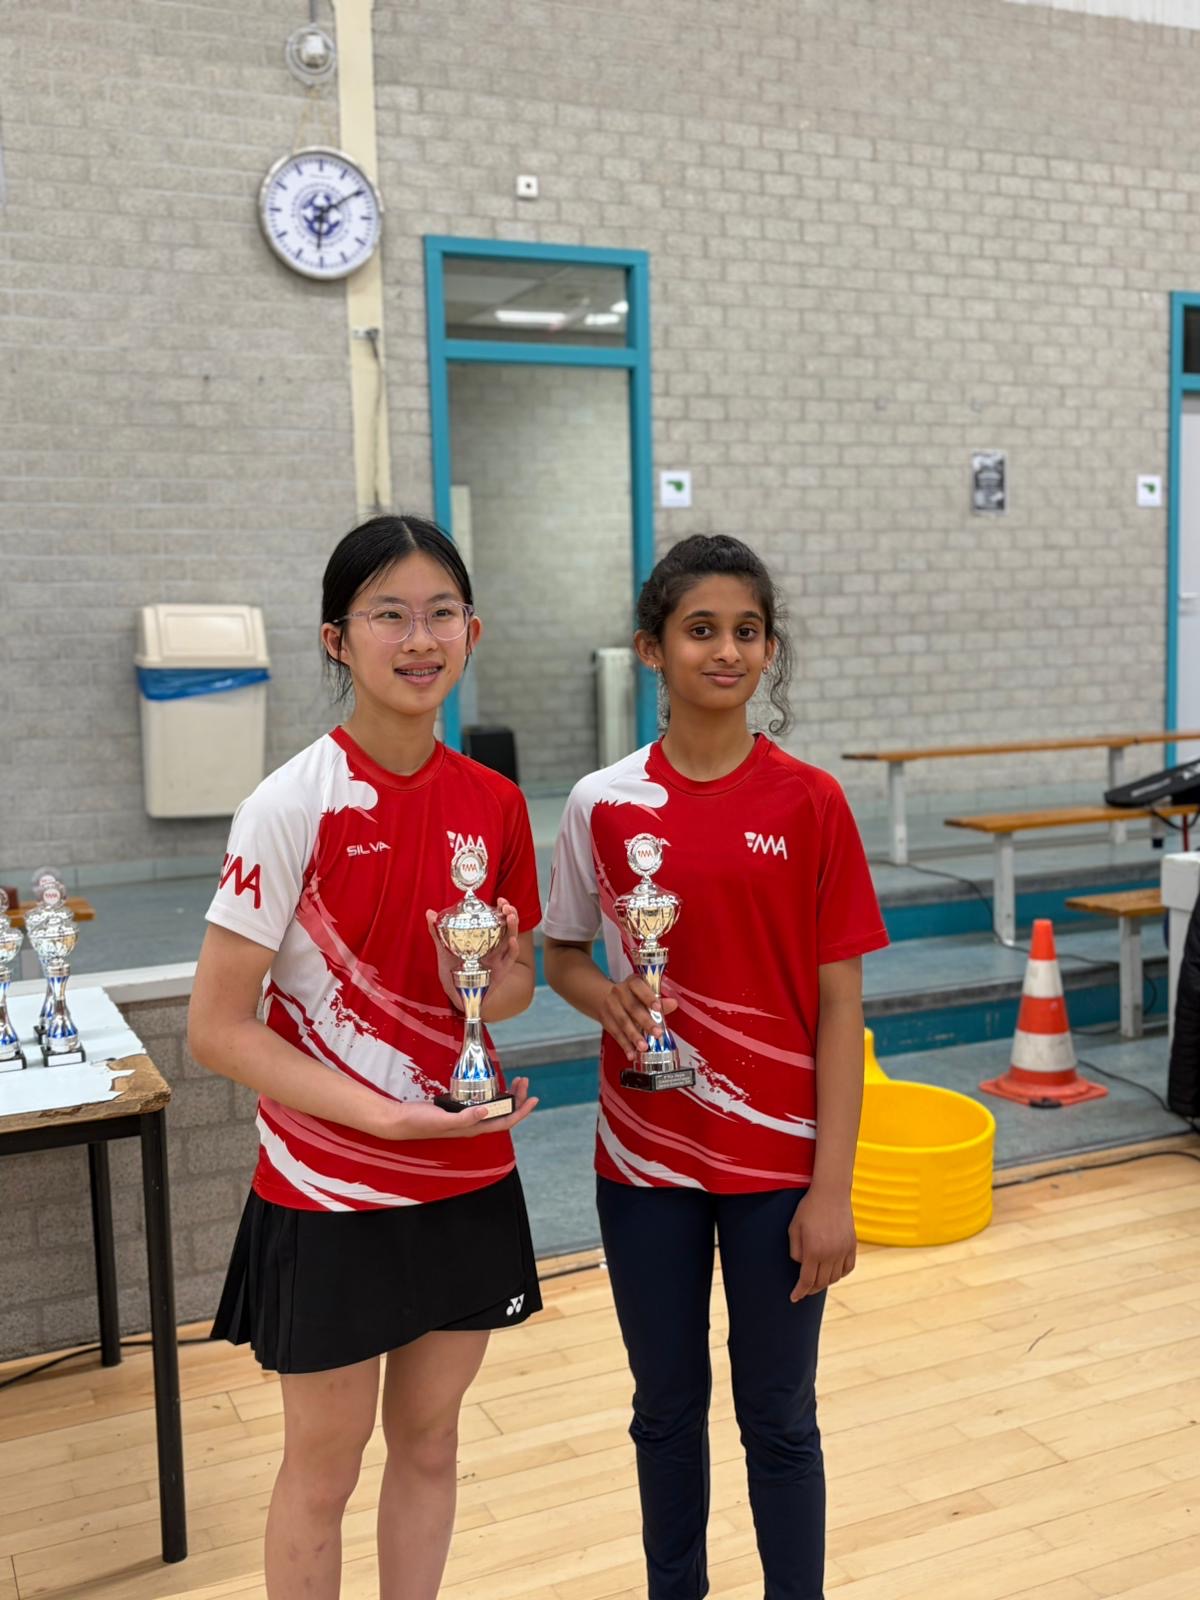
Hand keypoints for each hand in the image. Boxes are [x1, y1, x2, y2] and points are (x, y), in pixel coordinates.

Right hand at [382, 1076, 537, 1139]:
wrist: (399, 1121)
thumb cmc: (420, 1122)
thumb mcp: (443, 1119)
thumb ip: (465, 1117)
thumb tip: (487, 1110)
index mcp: (473, 1129)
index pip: (504, 1122)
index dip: (521, 1112)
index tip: (533, 1098)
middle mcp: (472, 1125)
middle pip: (502, 1114)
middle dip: (517, 1099)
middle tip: (524, 1081)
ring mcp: (465, 1118)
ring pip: (494, 1108)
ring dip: (506, 1096)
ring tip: (515, 1082)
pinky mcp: (457, 1110)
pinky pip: (481, 1102)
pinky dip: (491, 1093)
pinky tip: (491, 1084)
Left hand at [425, 897, 520, 1012]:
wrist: (455, 994)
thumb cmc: (452, 971)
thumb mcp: (444, 949)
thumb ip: (438, 931)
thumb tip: (429, 912)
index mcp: (484, 939)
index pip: (497, 920)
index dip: (502, 909)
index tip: (501, 899)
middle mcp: (495, 947)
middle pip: (508, 927)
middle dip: (510, 914)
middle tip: (506, 906)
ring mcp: (499, 959)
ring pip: (512, 940)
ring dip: (513, 928)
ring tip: (511, 917)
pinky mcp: (500, 972)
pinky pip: (509, 960)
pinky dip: (513, 950)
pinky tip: (512, 941)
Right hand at [599, 975, 678, 1062]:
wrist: (602, 997)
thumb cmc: (630, 995)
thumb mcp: (644, 993)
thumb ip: (659, 1000)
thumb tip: (673, 1004)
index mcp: (632, 983)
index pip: (639, 987)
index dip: (649, 998)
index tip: (658, 1008)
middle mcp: (620, 992)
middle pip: (633, 1007)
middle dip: (645, 1021)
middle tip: (657, 1033)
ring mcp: (611, 1006)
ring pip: (623, 1022)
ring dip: (634, 1036)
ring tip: (644, 1047)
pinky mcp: (606, 1020)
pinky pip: (616, 1034)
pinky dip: (624, 1045)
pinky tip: (631, 1053)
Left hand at [788, 1188, 856, 1300]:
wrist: (831, 1192)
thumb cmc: (808, 1208)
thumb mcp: (794, 1228)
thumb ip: (795, 1251)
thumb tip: (801, 1265)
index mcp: (813, 1250)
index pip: (806, 1280)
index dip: (799, 1292)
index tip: (794, 1298)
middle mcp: (830, 1254)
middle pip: (821, 1282)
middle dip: (810, 1289)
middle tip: (804, 1290)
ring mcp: (843, 1250)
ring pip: (835, 1277)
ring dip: (825, 1282)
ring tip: (816, 1281)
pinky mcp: (852, 1245)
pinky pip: (848, 1268)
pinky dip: (840, 1274)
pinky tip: (832, 1272)